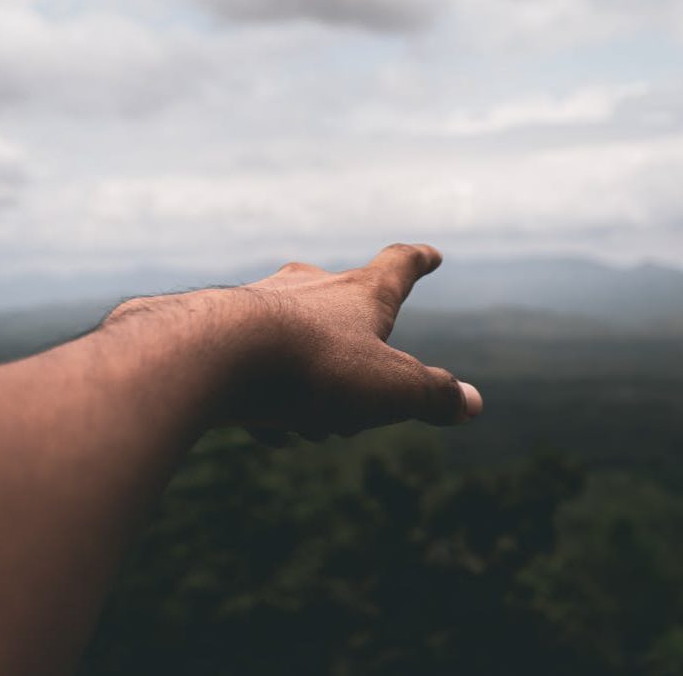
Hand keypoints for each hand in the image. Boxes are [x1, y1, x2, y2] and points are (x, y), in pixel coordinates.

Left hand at [110, 244, 482, 441]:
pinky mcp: (219, 334)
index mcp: (359, 293)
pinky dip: (266, 400)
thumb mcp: (389, 389)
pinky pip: (253, 369)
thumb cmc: (311, 366)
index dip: (418, 263)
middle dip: (356, 346)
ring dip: (309, 381)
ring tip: (307, 419)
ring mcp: (260, 306)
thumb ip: (432, 395)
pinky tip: (266, 430)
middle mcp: (309, 289)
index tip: (431, 254)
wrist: (211, 356)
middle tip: (354, 392)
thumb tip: (471, 404)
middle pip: (343, 302)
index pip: (398, 267)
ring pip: (296, 339)